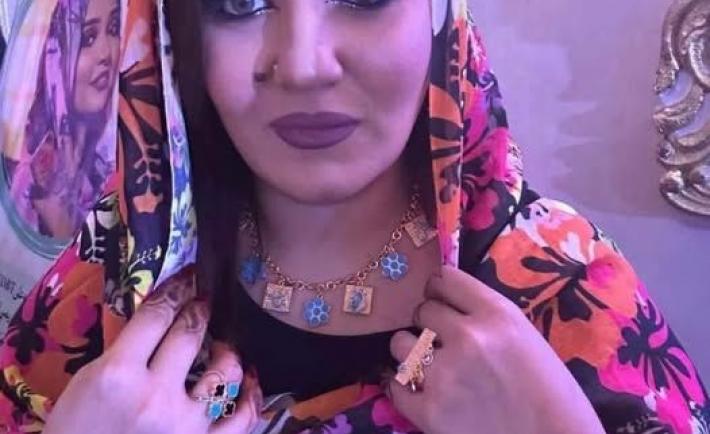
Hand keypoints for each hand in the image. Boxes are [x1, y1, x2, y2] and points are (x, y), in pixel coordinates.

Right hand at [43, 271, 261, 433]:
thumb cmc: (77, 431)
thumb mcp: (87, 382)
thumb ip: (125, 350)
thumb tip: (160, 318)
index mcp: (118, 375)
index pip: (156, 315)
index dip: (176, 289)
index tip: (187, 278)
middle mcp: (155, 396)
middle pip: (190, 334)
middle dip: (200, 310)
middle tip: (204, 302)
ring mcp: (184, 426)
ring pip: (224, 372)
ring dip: (227, 352)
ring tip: (223, 346)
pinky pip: (242, 419)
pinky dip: (250, 397)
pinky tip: (248, 382)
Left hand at [389, 266, 603, 433]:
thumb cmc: (554, 395)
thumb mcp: (527, 339)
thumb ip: (489, 319)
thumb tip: (450, 307)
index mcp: (497, 314)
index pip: (446, 279)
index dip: (439, 288)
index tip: (439, 298)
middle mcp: (467, 337)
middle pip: (423, 310)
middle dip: (429, 323)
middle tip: (440, 339)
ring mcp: (445, 375)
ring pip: (401, 343)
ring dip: (411, 352)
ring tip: (426, 365)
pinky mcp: (430, 412)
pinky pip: (396, 387)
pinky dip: (403, 388)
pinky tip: (414, 389)